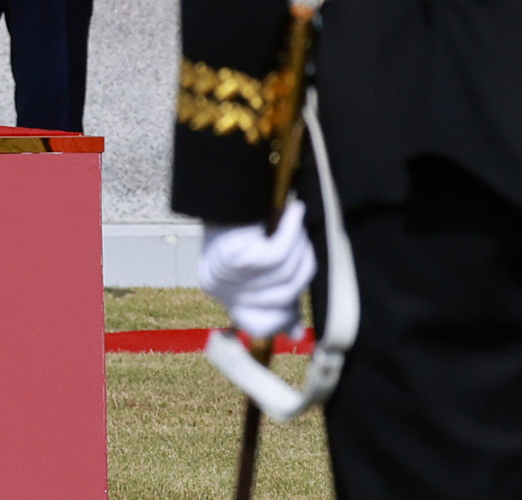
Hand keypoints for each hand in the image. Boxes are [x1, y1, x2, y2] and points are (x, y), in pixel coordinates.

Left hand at [200, 201, 313, 346]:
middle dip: (300, 272)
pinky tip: (295, 212)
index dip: (286, 315)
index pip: (260, 325)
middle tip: (304, 246)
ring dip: (300, 248)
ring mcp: (224, 272)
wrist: (217, 186)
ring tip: (297, 223)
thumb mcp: (258, 266)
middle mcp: (217, 286)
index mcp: (221, 292)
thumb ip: (277, 297)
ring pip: (285, 275)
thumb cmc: (240, 222)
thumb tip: (295, 334)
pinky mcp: (233, 255)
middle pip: (282, 298)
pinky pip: (278, 254)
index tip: (299, 291)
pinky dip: (292, 231)